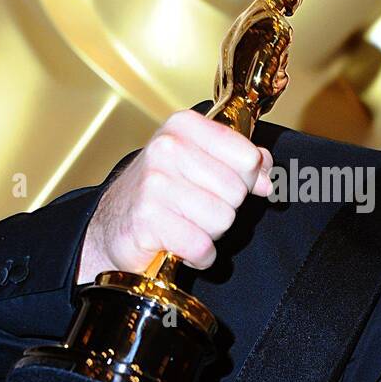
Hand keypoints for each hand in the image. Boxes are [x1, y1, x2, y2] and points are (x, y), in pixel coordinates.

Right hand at [77, 109, 272, 281]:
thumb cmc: (161, 192)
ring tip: (185, 224)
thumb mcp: (201, 161)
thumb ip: (242, 160)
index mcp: (184, 126)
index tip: (221, 184)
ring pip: (222, 219)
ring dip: (210, 232)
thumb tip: (267, 173)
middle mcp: (167, 148)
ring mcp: (154, 183)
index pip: (248, 156)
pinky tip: (181, 245)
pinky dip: (199, 255)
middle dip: (225, 209)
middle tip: (196, 209)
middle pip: (237, 191)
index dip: (245, 179)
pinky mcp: (147, 219)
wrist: (113, 224)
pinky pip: (202, 245)